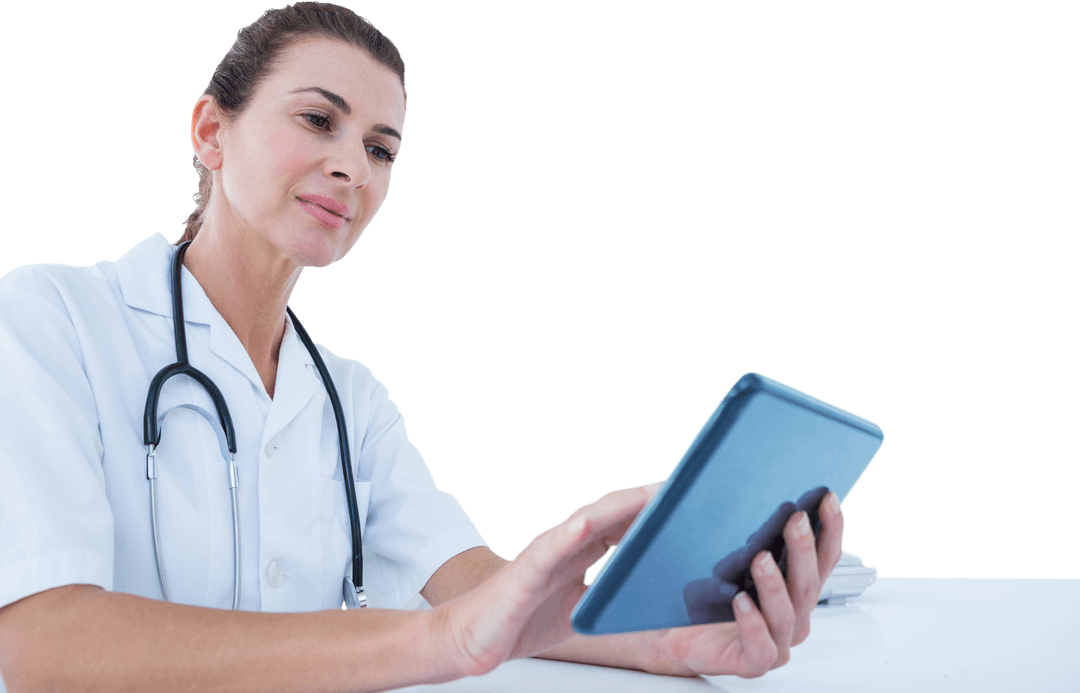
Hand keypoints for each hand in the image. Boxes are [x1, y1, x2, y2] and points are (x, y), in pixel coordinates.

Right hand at [434, 482, 662, 676]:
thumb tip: (644, 591)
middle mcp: (563, 543)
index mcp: (578, 551)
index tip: (688, 500)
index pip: (622, 523)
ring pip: (586, 521)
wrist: (471, 637)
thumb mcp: (579, 607)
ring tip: (648, 494)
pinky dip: (568, 533)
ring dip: (618, 506)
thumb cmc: (520, 619)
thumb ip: (605, 591)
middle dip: (646, 500)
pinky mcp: (525, 572)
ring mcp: (544, 553)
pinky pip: (548, 549)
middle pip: (611, 513)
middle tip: (684, 487)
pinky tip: (585, 523)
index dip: (652, 512)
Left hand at [643, 492, 844, 677]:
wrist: (673, 634)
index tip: (827, 498)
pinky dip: (752, 623)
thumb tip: (747, 486)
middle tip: (795, 520)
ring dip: (775, 584)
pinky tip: (740, 601)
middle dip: (804, 549)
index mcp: (794, 588)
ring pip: (786, 613)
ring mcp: (775, 640)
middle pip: (808, 583)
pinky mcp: (752, 661)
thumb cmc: (701, 595)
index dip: (830, 528)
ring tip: (760, 559)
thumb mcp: (725, 552)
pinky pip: (760, 645)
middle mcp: (792, 615)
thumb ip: (743, 525)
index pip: (823, 557)